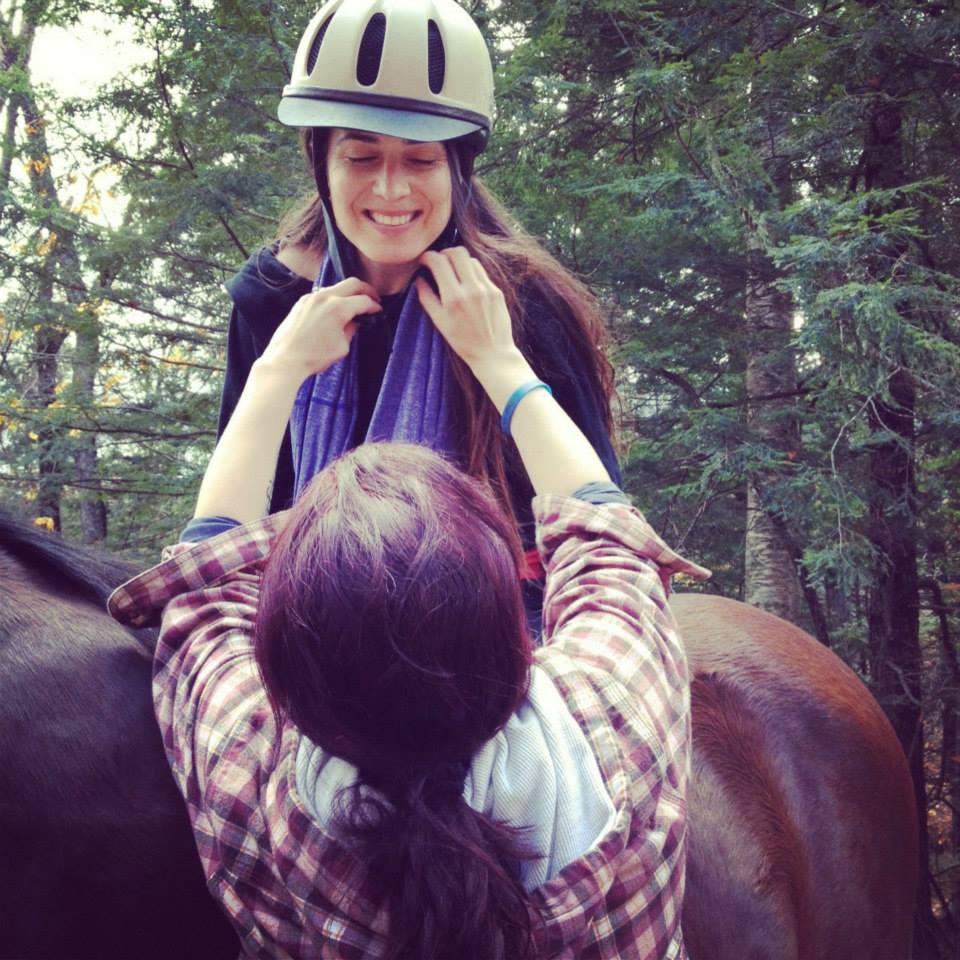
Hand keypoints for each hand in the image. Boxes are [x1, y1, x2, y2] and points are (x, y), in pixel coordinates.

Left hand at [259, 277, 380, 379]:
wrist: (285, 359)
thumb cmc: (315, 357)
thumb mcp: (342, 347)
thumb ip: (351, 330)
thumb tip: (354, 321)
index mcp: (338, 308)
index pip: (363, 301)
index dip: (374, 306)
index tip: (378, 310)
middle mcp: (325, 297)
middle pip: (352, 283)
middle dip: (366, 290)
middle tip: (373, 299)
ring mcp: (311, 297)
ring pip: (336, 287)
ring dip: (348, 293)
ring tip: (353, 304)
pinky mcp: (301, 302)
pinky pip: (322, 294)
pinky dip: (332, 298)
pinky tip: (334, 309)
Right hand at [415, 248, 519, 370]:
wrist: (492, 353)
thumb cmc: (462, 341)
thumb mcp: (439, 322)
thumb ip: (427, 298)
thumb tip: (419, 279)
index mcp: (453, 298)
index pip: (439, 262)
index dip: (428, 257)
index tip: (424, 261)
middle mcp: (471, 289)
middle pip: (457, 252)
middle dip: (444, 253)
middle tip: (439, 262)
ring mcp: (486, 288)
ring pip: (470, 259)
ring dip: (458, 261)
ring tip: (453, 272)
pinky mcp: (496, 291)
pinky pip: (481, 272)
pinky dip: (471, 272)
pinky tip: (466, 283)